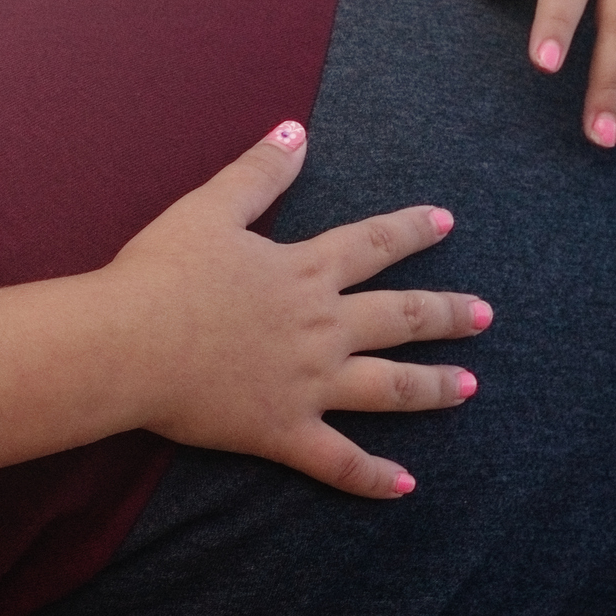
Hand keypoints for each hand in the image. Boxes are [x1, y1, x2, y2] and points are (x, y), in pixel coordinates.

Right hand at [106, 121, 488, 499]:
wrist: (130, 343)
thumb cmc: (163, 272)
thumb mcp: (211, 207)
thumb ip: (259, 172)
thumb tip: (296, 130)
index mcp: (305, 271)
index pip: (373, 244)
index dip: (411, 230)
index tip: (447, 222)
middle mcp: (321, 327)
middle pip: (399, 316)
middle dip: (446, 313)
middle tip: (485, 314)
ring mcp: (308, 384)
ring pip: (388, 387)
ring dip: (433, 388)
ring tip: (470, 388)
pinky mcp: (283, 432)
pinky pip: (339, 461)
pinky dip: (373, 477)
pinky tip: (406, 485)